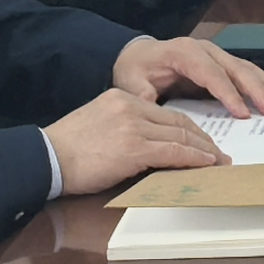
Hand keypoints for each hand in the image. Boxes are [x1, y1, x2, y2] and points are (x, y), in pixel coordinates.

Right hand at [43, 88, 230, 198]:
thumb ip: (126, 128)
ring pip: (180, 136)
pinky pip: (173, 152)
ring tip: (219, 162)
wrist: (45, 159)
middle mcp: (130, 107)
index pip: (166, 113)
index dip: (189, 128)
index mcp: (122, 98)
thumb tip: (153, 146)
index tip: (203, 140)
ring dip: (204, 151)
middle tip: (219, 152)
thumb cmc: (68, 150)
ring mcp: (133, 127)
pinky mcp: (133, 148)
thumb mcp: (99, 126)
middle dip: (202, 139)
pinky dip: (193, 159)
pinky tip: (206, 165)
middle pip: (178, 122)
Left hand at [116, 32, 263, 117]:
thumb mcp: (131, 84)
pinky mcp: (221, 63)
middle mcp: (205, 49)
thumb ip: (143, 97)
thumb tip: (155, 111)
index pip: (211, 74)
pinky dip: (263, 85)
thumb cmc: (135, 70)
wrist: (136, 55)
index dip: (228, 94)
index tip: (242, 115)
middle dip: (257, 90)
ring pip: (247, 68)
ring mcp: (216, 54)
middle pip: (236, 69)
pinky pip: (246, 71)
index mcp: (184, 53)